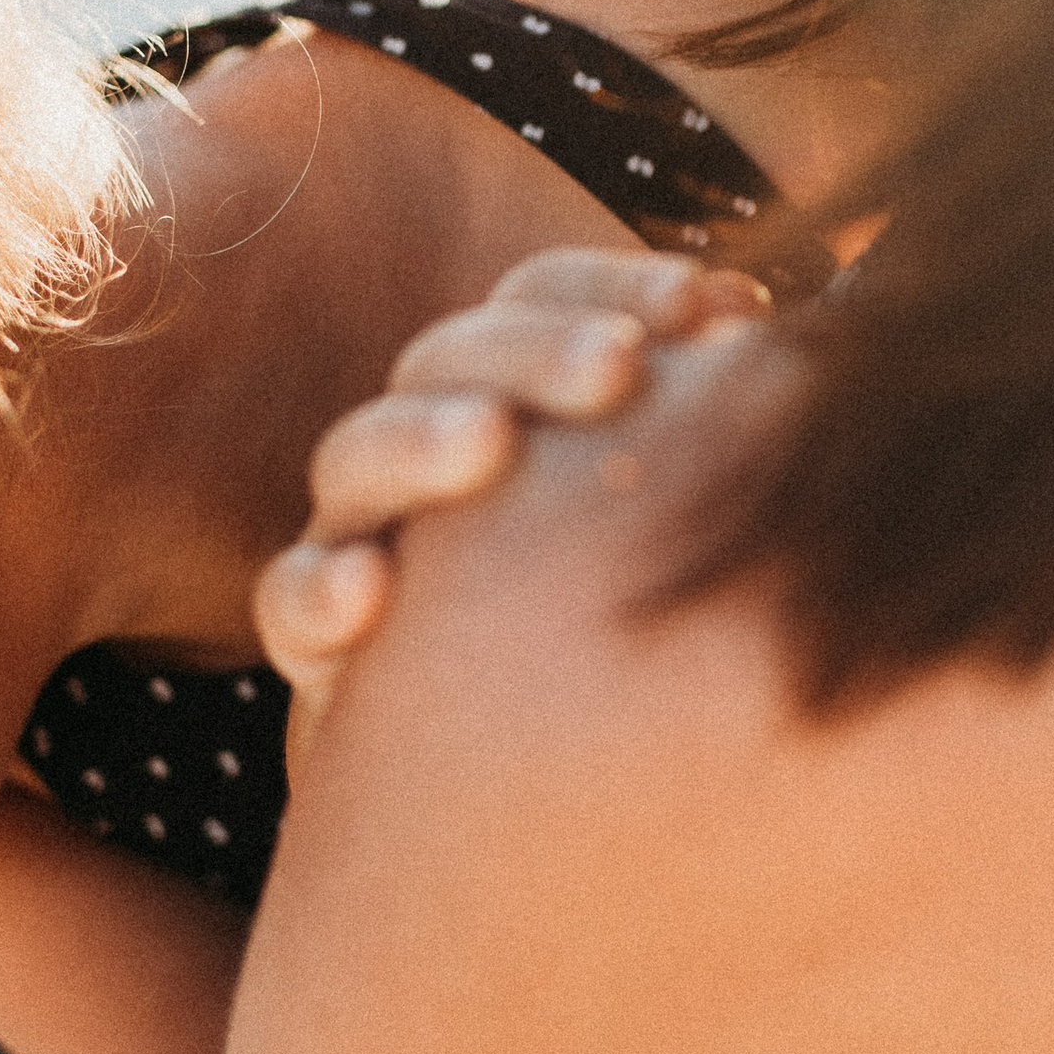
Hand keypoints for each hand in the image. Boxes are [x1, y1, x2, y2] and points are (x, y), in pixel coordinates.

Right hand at [255, 249, 768, 765]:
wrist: (532, 765)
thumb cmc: (627, 616)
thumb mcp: (676, 516)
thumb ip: (712, 428)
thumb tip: (764, 325)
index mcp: (509, 385)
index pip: (543, 298)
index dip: (614, 287)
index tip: (709, 305)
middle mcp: (424, 440)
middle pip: (451, 359)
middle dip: (536, 352)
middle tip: (619, 367)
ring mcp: (359, 528)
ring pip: (359, 456)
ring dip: (422, 441)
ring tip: (487, 443)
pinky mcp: (315, 630)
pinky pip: (289, 601)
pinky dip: (319, 590)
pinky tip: (367, 593)